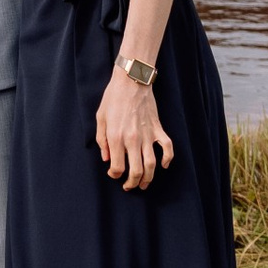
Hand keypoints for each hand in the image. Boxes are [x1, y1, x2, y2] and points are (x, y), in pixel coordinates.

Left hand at [96, 72, 174, 188]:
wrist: (131, 81)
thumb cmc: (112, 98)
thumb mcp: (100, 117)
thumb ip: (102, 140)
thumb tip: (107, 159)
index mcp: (116, 136)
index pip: (118, 167)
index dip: (115, 175)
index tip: (113, 174)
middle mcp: (133, 139)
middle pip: (136, 171)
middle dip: (132, 183)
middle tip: (129, 186)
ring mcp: (148, 135)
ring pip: (152, 165)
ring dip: (149, 178)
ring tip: (144, 184)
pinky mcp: (158, 129)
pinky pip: (167, 148)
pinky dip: (167, 159)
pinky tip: (163, 165)